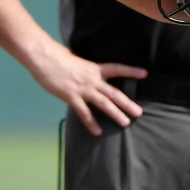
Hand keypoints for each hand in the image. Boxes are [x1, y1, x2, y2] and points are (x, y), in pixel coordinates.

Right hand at [29, 41, 146, 134]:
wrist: (44, 57)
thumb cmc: (58, 57)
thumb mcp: (77, 60)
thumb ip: (86, 68)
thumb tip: (90, 72)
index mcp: (95, 68)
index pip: (117, 68)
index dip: (131, 71)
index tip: (145, 74)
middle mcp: (92, 79)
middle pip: (114, 93)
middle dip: (127, 103)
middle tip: (139, 113)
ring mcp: (82, 89)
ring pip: (103, 103)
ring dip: (115, 114)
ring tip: (126, 123)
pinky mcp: (71, 96)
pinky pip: (84, 112)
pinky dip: (91, 123)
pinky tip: (98, 132)